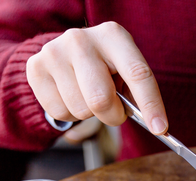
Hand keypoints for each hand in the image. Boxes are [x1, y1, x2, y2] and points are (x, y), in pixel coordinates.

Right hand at [26, 21, 167, 133]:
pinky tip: (70, 95)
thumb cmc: (104, 66)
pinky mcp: (35, 67)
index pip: (137, 74)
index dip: (151, 105)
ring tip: (87, 95)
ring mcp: (54, 52)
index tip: (160, 129)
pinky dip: (70, 114)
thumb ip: (136, 93)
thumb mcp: (123, 70)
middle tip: (114, 112)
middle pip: (101, 99)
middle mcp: (81, 39)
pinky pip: (59, 112)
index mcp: (113, 35)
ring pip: (80, 109)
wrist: (63, 51)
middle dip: (113, 116)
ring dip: (90, 114)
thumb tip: (154, 125)